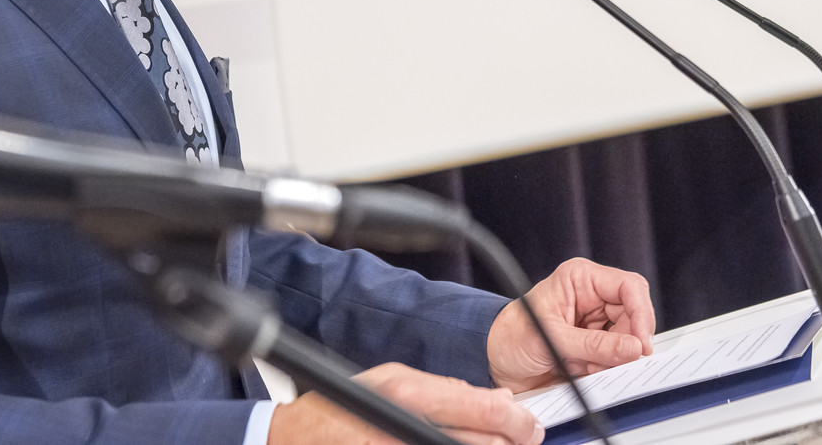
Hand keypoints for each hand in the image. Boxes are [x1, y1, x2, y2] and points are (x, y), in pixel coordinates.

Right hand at [267, 362, 542, 444]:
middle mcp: (407, 428)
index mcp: (408, 395)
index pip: (485, 410)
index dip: (517, 423)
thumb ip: (442, 390)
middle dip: (509, 443)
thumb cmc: (336, 408)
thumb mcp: (390, 382)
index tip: (528, 427)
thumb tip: (493, 401)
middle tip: (521, 440)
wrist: (293, 440)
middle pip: (485, 444)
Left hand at [486, 258, 655, 392]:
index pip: (629, 287)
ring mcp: (595, 322)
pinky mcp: (594, 345)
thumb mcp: (552, 339)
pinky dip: (605, 369)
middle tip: (612, 362)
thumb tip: (634, 347)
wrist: (495, 361)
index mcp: (580, 279)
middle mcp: (592, 297)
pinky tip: (583, 370)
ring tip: (585, 367)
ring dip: (612, 359)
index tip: (641, 343)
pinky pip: (616, 357)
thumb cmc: (512, 337)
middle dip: (625, 343)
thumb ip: (595, 345)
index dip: (642, 314)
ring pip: (627, 340)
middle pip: (633, 316)